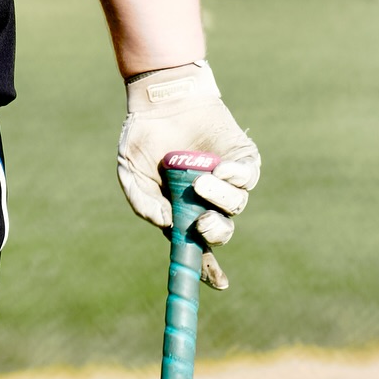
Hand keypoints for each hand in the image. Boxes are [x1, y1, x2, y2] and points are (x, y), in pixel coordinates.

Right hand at [117, 59, 259, 289]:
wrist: (160, 95)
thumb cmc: (144, 136)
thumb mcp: (130, 170)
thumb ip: (140, 200)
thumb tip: (167, 224)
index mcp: (182, 210)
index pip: (199, 246)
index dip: (209, 268)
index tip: (218, 283)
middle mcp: (208, 200)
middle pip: (222, 231)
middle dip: (215, 233)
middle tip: (203, 223)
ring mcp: (227, 179)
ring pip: (236, 205)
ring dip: (221, 200)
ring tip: (200, 182)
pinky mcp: (243, 157)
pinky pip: (248, 176)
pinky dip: (236, 177)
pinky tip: (220, 168)